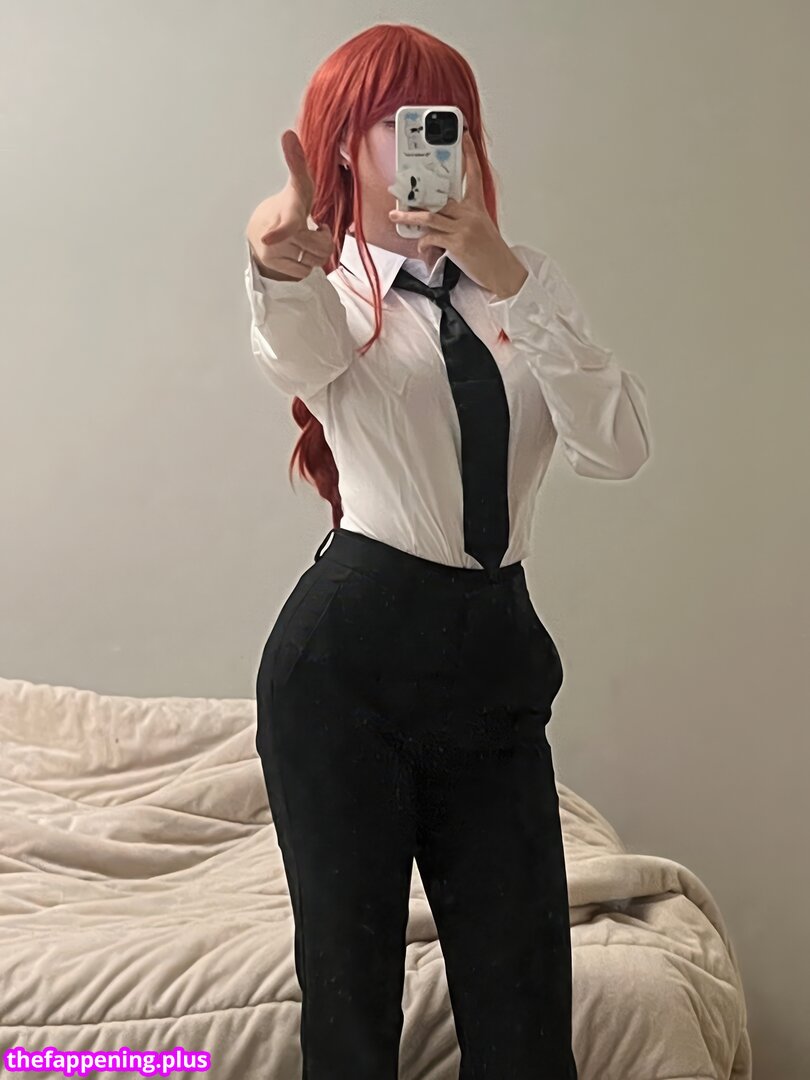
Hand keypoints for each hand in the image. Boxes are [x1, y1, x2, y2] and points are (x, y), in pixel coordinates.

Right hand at [245, 129, 333, 281]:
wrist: (259, 231)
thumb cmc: (287, 207)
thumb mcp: (297, 186)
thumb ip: (296, 162)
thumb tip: (288, 133)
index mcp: (286, 210)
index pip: (287, 222)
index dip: (280, 231)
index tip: (268, 239)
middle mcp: (275, 233)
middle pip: (319, 246)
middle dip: (323, 240)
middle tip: (316, 230)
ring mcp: (272, 251)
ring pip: (314, 261)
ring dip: (316, 253)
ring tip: (306, 241)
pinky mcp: (272, 266)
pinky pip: (304, 272)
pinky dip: (306, 265)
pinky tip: (298, 253)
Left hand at [387, 132, 527, 296]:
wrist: (503, 273)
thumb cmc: (492, 253)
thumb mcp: (481, 229)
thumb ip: (463, 218)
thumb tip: (438, 219)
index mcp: (477, 208)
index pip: (474, 174)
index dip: (469, 154)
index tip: (464, 137)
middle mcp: (470, 214)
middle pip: (440, 198)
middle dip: (417, 197)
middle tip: (401, 192)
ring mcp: (463, 228)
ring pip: (429, 216)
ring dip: (408, 216)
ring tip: (395, 215)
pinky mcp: (456, 244)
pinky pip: (431, 238)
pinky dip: (423, 244)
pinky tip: (424, 250)